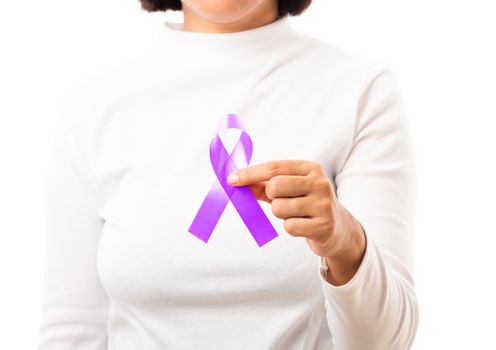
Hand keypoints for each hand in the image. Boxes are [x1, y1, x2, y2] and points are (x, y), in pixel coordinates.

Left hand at [227, 160, 366, 284]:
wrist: (337, 229)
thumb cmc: (306, 204)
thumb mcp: (289, 189)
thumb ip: (264, 185)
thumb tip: (236, 182)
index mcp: (310, 168)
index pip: (274, 167)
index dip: (250, 173)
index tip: (231, 180)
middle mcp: (319, 183)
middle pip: (275, 186)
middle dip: (270, 197)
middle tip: (280, 201)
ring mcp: (323, 204)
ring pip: (279, 208)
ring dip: (280, 214)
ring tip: (295, 214)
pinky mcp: (323, 226)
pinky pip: (289, 226)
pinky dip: (290, 227)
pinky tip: (303, 226)